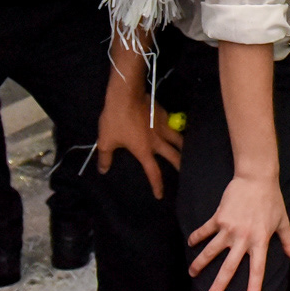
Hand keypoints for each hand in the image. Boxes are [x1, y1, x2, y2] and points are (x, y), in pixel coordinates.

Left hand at [95, 82, 181, 198]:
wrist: (126, 95)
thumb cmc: (116, 120)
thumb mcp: (105, 141)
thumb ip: (106, 157)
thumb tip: (103, 170)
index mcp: (144, 151)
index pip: (154, 173)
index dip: (157, 185)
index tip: (160, 195)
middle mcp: (158, 141)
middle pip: (174, 156)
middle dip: (180, 166)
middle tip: (186, 173)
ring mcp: (163, 126)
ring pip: (179, 140)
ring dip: (184, 148)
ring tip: (186, 152)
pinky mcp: (164, 114)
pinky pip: (173, 125)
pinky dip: (176, 130)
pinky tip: (174, 129)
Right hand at [188, 174, 289, 290]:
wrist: (256, 177)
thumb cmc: (272, 200)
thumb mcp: (282, 221)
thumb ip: (287, 241)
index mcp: (260, 241)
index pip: (257, 269)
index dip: (253, 287)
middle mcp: (243, 238)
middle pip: (229, 267)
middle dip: (218, 286)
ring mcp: (229, 228)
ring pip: (211, 251)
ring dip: (200, 264)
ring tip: (192, 274)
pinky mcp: (218, 217)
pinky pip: (205, 231)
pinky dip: (196, 238)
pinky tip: (190, 245)